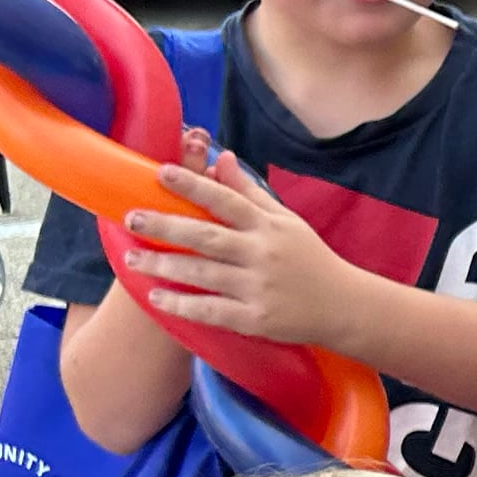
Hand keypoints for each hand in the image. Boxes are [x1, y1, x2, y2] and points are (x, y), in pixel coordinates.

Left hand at [124, 142, 360, 344]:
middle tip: (130, 217)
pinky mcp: (257, 319)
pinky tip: (157, 297)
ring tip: (131, 258)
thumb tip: (220, 157)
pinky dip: (181, 304)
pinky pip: (212, 311)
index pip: (227, 200)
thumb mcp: (286, 221)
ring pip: (203, 274)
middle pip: (207, 236)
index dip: (193, 185)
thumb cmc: (311, 259)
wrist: (346, 306)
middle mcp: (263, 254)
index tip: (160, 172)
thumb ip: (249, 191)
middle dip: (166, 226)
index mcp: (269, 227)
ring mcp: (259, 288)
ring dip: (163, 265)